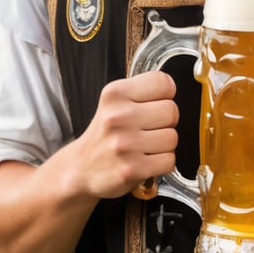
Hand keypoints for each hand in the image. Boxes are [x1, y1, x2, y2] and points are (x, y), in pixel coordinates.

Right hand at [72, 70, 178, 199]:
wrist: (80, 168)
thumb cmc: (105, 134)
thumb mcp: (115, 102)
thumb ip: (143, 91)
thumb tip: (173, 89)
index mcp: (115, 94)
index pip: (163, 83)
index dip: (165, 95)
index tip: (156, 103)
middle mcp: (117, 117)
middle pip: (172, 111)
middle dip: (166, 121)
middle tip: (149, 128)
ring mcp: (124, 144)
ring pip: (172, 137)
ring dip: (164, 145)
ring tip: (145, 145)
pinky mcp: (132, 169)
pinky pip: (169, 161)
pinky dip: (162, 163)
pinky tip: (146, 160)